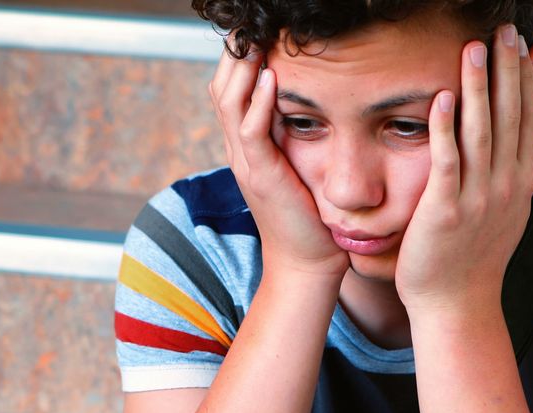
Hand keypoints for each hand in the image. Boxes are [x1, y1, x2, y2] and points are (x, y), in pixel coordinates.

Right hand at [209, 41, 348, 278]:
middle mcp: (239, 152)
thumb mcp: (299, 170)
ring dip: (241, 68)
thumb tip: (307, 108)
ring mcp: (246, 164)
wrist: (307, 265)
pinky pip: (250, 133)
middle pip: (221, 90)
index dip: (237, 60)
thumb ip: (295, 140)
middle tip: (249, 26)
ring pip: (229, 104)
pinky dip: (258, 103)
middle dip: (233, 54)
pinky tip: (270, 78)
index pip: (230, 92)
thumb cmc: (311, 219)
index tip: (255, 33)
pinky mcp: (261, 177)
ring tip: (254, 38)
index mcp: (247, 148)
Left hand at [395, 25, 532, 312]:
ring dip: (478, 86)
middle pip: (508, 116)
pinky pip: (448, 162)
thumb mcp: (499, 213)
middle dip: (506, 70)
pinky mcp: (446, 211)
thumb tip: (509, 149)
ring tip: (474, 48)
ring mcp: (478, 198)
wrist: (455, 306)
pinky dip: (447, 128)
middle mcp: (505, 185)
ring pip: (481, 131)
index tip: (521, 46)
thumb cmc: (469, 260)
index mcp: (518, 182)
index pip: (525, 120)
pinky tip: (444, 98)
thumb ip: (504, 178)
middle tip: (503, 31)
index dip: (523, 80)